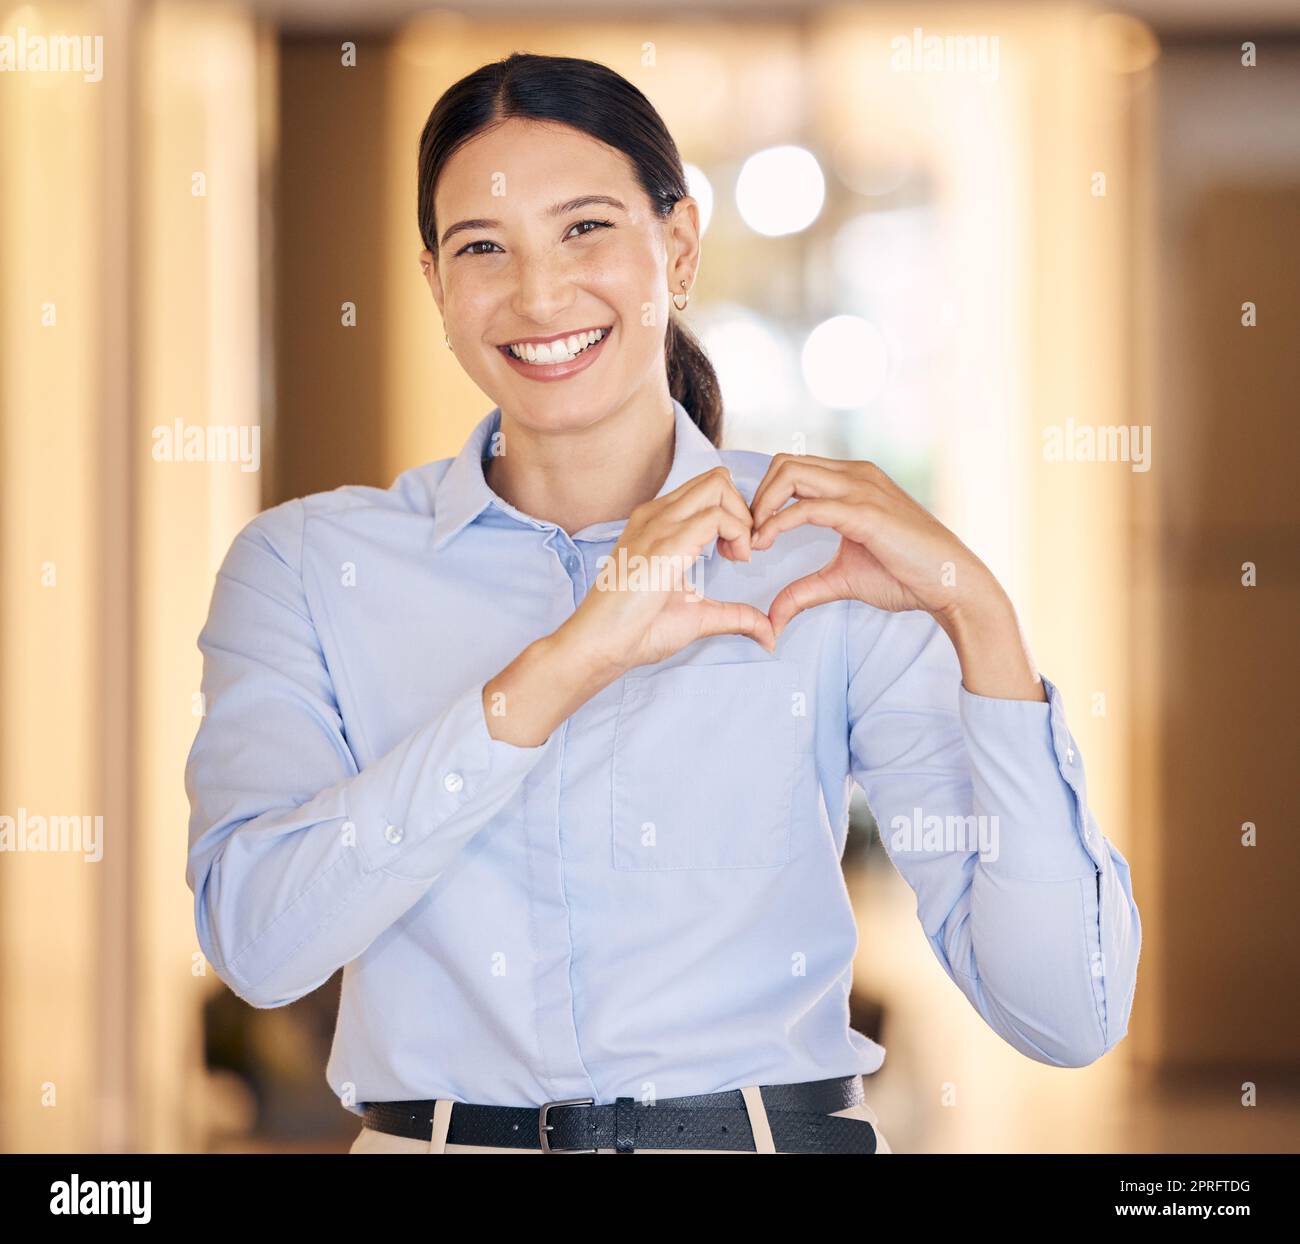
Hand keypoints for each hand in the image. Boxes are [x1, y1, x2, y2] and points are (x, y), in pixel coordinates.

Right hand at [565, 465, 775, 673]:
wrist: (600, 644)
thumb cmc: (636, 630)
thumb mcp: (696, 616)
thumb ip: (733, 616)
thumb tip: (768, 634)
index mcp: (657, 523)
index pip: (707, 489)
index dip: (734, 514)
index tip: (737, 552)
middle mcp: (656, 514)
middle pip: (716, 478)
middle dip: (744, 509)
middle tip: (744, 550)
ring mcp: (659, 524)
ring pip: (719, 486)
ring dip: (743, 518)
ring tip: (740, 556)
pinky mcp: (666, 542)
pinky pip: (716, 516)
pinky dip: (739, 533)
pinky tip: (736, 560)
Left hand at [748, 454, 1043, 699]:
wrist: (951, 584)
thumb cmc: (905, 576)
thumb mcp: (842, 580)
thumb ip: (804, 591)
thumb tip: (772, 617)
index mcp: (851, 482)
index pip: (791, 470)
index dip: (763, 499)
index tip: (748, 536)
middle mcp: (855, 475)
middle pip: (783, 463)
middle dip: (755, 498)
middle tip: (744, 537)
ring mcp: (861, 489)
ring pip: (790, 474)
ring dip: (761, 507)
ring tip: (752, 542)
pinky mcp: (864, 512)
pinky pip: (807, 508)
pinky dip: (778, 524)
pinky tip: (766, 543)